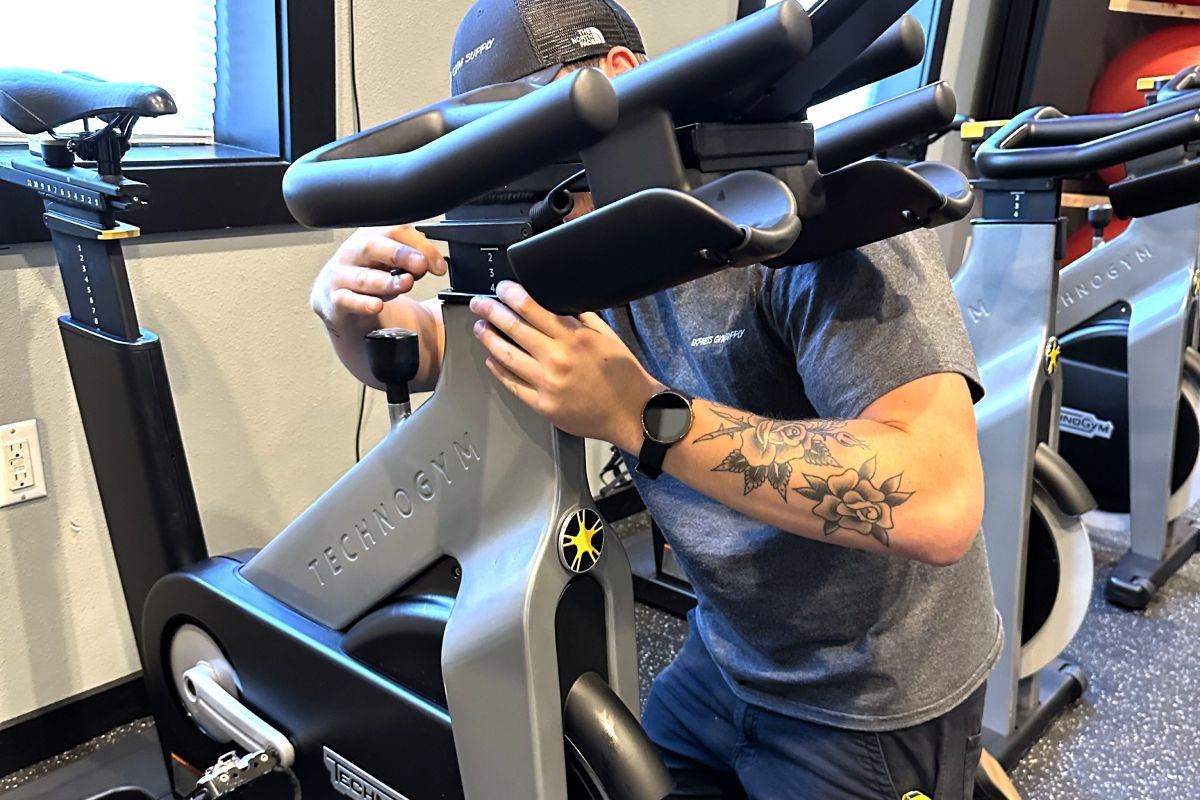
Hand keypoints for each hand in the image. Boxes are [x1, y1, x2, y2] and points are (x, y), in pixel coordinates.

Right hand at [311, 225, 447, 329]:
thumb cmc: (371, 276)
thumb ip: (415, 262)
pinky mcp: (336, 298)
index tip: (438, 265)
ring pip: (364, 277)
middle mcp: (354, 251)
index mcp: (372, 236)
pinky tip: (376, 305)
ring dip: (388, 281)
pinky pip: (348, 300)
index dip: (421, 246)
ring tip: (406, 284)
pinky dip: (363, 304)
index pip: (396, 231)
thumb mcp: (394, 264)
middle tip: (420, 265)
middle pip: (374, 246)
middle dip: (400, 255)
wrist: (338, 300)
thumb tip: (437, 265)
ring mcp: (342, 274)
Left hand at [469, 281, 660, 450]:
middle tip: (479, 304)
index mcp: (573, 338)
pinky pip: (512, 384)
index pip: (532, 308)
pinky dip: (498, 370)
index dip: (511, 294)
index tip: (502, 288)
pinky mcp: (542, 405)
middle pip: (513, 328)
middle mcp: (557, 359)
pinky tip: (492, 359)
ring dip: (489, 338)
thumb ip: (581, 318)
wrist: (633, 412)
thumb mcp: (607, 337)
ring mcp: (547, 384)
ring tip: (481, 328)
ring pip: (506, 355)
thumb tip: (559, 302)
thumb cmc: (623, 376)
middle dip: (491, 311)